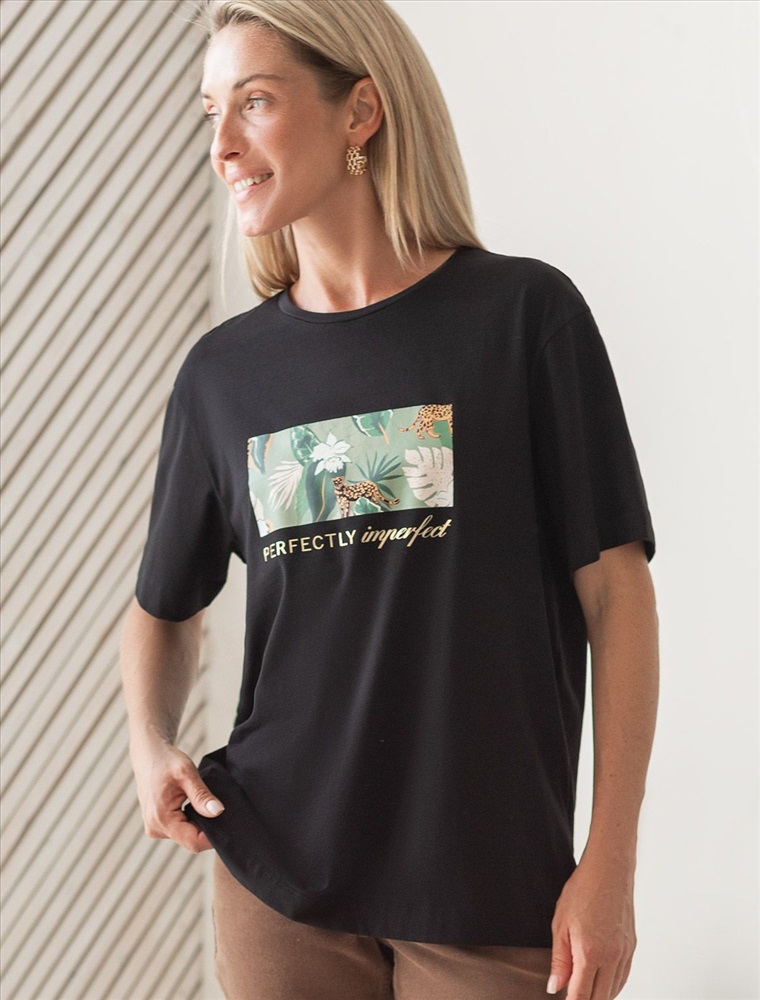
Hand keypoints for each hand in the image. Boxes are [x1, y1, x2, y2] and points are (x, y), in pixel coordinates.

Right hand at [130, 739, 224, 852]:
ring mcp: (155, 827)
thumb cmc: (166, 761)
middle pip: (190, 840)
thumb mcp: (187, 774)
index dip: (213, 837)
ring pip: (186, 835)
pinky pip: (180, 829)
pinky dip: (191, 820)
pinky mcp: (158, 824)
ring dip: (199, 824)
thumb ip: (201, 795)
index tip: (229, 824)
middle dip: (207, 829)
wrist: (149, 755)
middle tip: (220, 810)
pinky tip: (196, 807)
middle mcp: (155, 828)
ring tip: (206, 805)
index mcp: (161, 818)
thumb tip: (218, 812)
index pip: (193, 841)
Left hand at [547, 855, 635, 998]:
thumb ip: (559, 960)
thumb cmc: (582, 891)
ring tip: (584, 991)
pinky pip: (623, 977)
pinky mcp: (632, 947)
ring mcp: (624, 953)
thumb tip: (555, 987)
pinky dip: (612, 986)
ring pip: (614, 991)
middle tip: (572, 996)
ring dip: (599, 995)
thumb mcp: (560, 924)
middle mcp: (611, 957)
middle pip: (600, 998)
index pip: (582, 996)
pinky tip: (601, 982)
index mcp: (590, 953)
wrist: (609, 870)